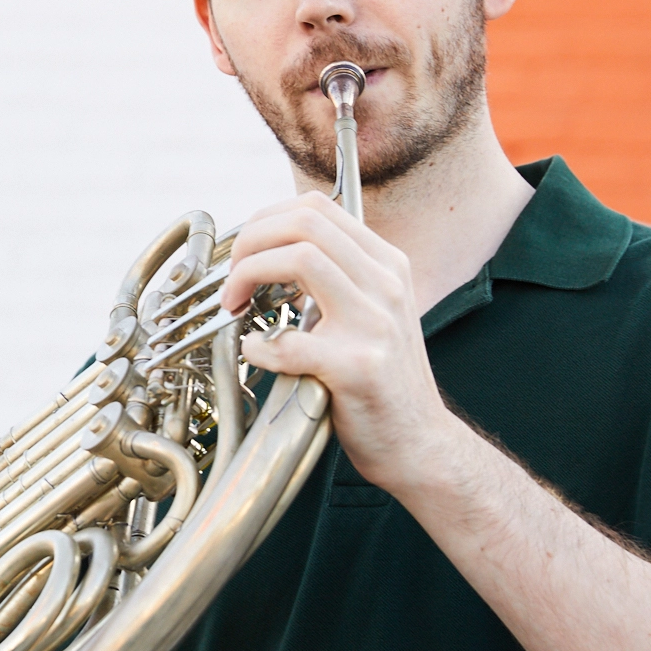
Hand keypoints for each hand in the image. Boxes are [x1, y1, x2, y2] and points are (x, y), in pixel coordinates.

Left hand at [223, 191, 461, 494]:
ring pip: (299, 258)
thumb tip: (271, 252)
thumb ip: (336, 280)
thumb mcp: (371, 313)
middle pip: (304, 223)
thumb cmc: (381, 382)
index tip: (244, 254)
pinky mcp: (357, 368)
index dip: (266, 222)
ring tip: (237, 306)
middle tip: (232, 281)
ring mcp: (375, 324)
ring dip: (248, 276)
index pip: (317, 208)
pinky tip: (255, 352)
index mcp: (386, 266)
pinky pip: (289, 343)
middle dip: (250, 243)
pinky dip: (258, 346)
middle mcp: (386, 284)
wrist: (418, 442)